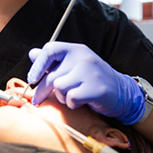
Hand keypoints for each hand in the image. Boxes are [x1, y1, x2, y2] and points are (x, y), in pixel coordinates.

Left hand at [27, 42, 144, 124]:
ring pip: (59, 87)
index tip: (32, 78)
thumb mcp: (73, 64)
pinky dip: (72, 104)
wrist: (121, 91)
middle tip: (37, 99)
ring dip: (62, 96)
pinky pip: (71, 99)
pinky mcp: (95, 88)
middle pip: (52, 75)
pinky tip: (80, 101)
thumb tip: (32, 54)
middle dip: (42, 91)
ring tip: (71, 95)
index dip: (37, 65)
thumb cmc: (92, 78)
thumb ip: (53, 60)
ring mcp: (90, 72)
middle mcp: (82, 57)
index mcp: (75, 49)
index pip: (49, 49)